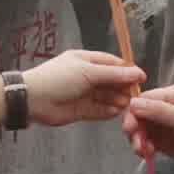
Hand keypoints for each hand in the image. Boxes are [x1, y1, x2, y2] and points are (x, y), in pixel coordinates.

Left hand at [14, 48, 141, 129]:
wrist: (33, 99)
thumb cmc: (57, 79)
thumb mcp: (88, 72)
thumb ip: (114, 74)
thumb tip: (137, 72)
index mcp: (86, 61)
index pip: (112, 63)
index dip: (127, 70)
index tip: (140, 78)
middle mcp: (86, 76)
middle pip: (111, 81)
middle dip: (123, 87)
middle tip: (135, 95)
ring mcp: (83, 94)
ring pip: (106, 97)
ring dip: (117, 100)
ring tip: (126, 105)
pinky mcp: (81, 110)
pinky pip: (98, 111)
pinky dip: (107, 112)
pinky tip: (115, 112)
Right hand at [127, 81, 173, 171]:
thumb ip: (160, 112)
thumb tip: (133, 103)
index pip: (145, 99)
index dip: (133, 113)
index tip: (131, 129)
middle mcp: (169, 108)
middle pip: (139, 115)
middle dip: (135, 130)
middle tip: (138, 145)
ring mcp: (168, 127)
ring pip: (142, 131)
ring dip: (138, 141)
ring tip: (144, 152)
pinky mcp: (168, 143)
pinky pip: (149, 143)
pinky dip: (144, 149)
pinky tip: (148, 156)